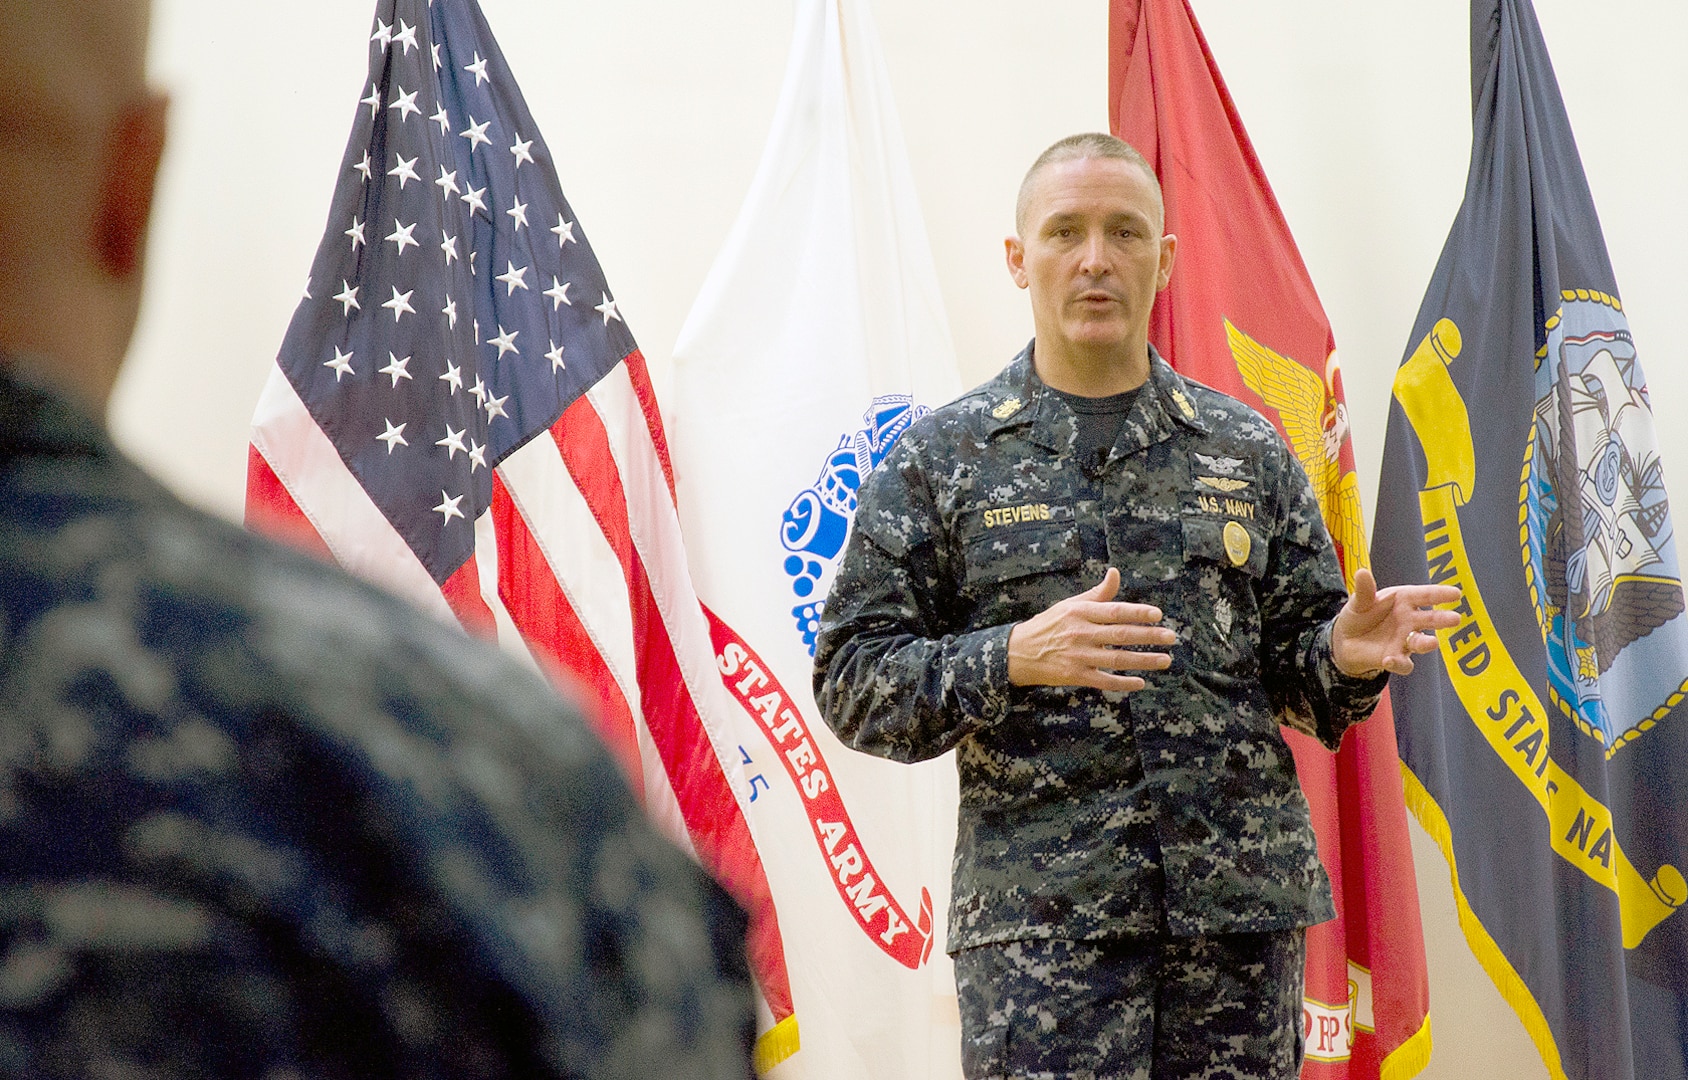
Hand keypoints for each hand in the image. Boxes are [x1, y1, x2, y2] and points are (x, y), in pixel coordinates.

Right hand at [1007, 568, 1175, 691]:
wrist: (1019, 652)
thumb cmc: (1049, 625)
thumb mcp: (1070, 605)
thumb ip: (1097, 594)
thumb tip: (1115, 572)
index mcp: (1080, 612)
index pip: (1115, 611)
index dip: (1138, 613)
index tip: (1158, 615)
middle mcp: (1080, 633)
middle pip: (1121, 636)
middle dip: (1149, 636)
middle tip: (1171, 637)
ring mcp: (1078, 656)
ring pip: (1117, 660)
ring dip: (1143, 661)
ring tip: (1165, 660)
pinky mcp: (1075, 676)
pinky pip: (1104, 681)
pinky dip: (1123, 683)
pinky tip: (1141, 683)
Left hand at [1331, 567, 1462, 677]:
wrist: (1345, 641)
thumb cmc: (1359, 616)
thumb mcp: (1359, 602)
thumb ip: (1363, 591)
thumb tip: (1362, 572)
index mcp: (1404, 600)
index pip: (1424, 595)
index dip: (1440, 594)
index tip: (1456, 594)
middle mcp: (1410, 620)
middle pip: (1430, 619)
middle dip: (1442, 619)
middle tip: (1455, 619)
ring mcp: (1405, 640)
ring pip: (1421, 642)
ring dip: (1426, 643)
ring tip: (1432, 642)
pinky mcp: (1397, 659)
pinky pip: (1403, 663)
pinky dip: (1398, 663)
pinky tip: (1389, 660)